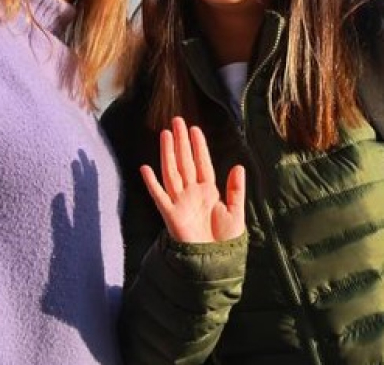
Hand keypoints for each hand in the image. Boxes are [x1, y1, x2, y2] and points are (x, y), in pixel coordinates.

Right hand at [140, 117, 245, 243]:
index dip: (198, 147)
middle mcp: (192, 193)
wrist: (214, 261)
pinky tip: (145, 169)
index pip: (202, 163)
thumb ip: (236, 190)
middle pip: (185, 162)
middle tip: (177, 121)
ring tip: (165, 134)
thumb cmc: (225, 240)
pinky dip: (152, 183)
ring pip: (172, 172)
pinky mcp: (171, 215)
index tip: (194, 129)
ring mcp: (180, 202)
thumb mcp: (236, 213)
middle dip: (181, 142)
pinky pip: (159, 196)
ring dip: (168, 154)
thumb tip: (238, 166)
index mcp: (209, 191)